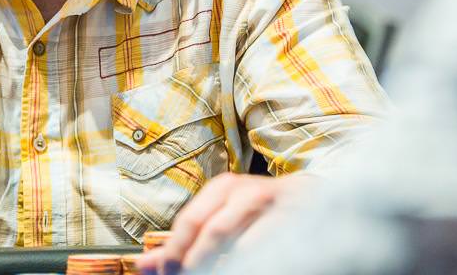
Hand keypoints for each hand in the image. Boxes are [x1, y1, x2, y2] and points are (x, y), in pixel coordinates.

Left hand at [137, 173, 309, 273]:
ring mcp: (275, 206)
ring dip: (221, 267)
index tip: (164, 274)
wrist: (313, 200)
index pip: (189, 222)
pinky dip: (250, 264)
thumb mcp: (218, 219)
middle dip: (194, 262)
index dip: (174, 252)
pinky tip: (243, 270)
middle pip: (212, 232)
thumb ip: (182, 243)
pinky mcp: (296, 222)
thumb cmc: (257, 213)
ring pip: (241, 244)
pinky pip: (267, 250)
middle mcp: (247, 192)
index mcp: (223, 189)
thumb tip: (143, 266)